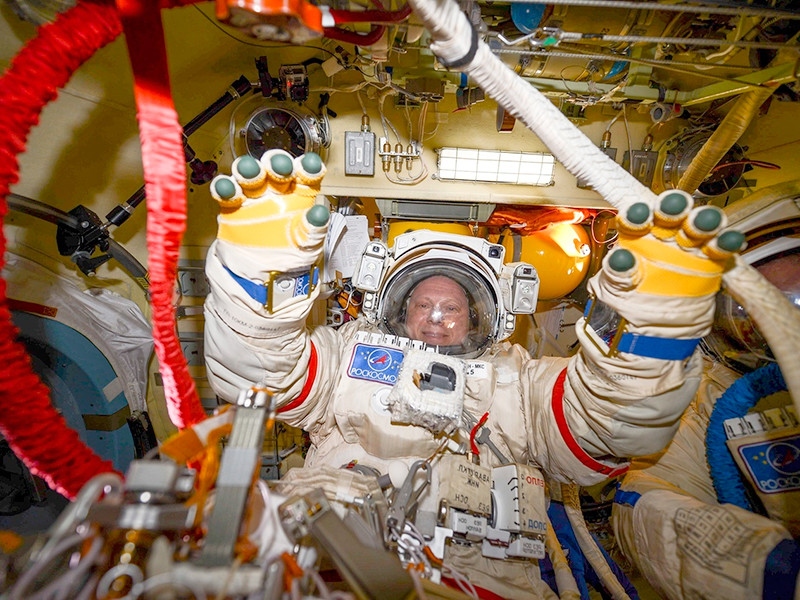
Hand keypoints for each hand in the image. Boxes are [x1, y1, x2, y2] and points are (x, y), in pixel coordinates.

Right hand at [211, 149, 328, 252]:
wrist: (261, 274)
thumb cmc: (288, 254)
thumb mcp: (307, 245)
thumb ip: (313, 229)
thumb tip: (320, 214)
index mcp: (299, 195)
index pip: (306, 175)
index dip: (308, 167)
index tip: (311, 165)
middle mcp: (276, 191)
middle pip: (276, 168)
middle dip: (278, 164)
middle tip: (280, 165)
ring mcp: (254, 196)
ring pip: (250, 174)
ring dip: (250, 170)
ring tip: (250, 171)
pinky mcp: (232, 206)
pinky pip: (226, 192)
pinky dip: (225, 188)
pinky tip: (227, 187)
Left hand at [584, 190, 745, 359]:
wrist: (651, 333)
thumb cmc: (626, 304)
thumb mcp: (613, 290)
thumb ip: (617, 274)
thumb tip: (620, 259)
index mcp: (634, 236)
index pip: (635, 218)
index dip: (637, 214)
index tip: (638, 214)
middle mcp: (661, 236)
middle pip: (670, 215)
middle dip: (673, 208)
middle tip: (674, 207)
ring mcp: (687, 248)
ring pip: (698, 227)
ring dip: (703, 221)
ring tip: (705, 222)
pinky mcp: (710, 262)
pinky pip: (721, 248)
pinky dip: (727, 242)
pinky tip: (730, 239)